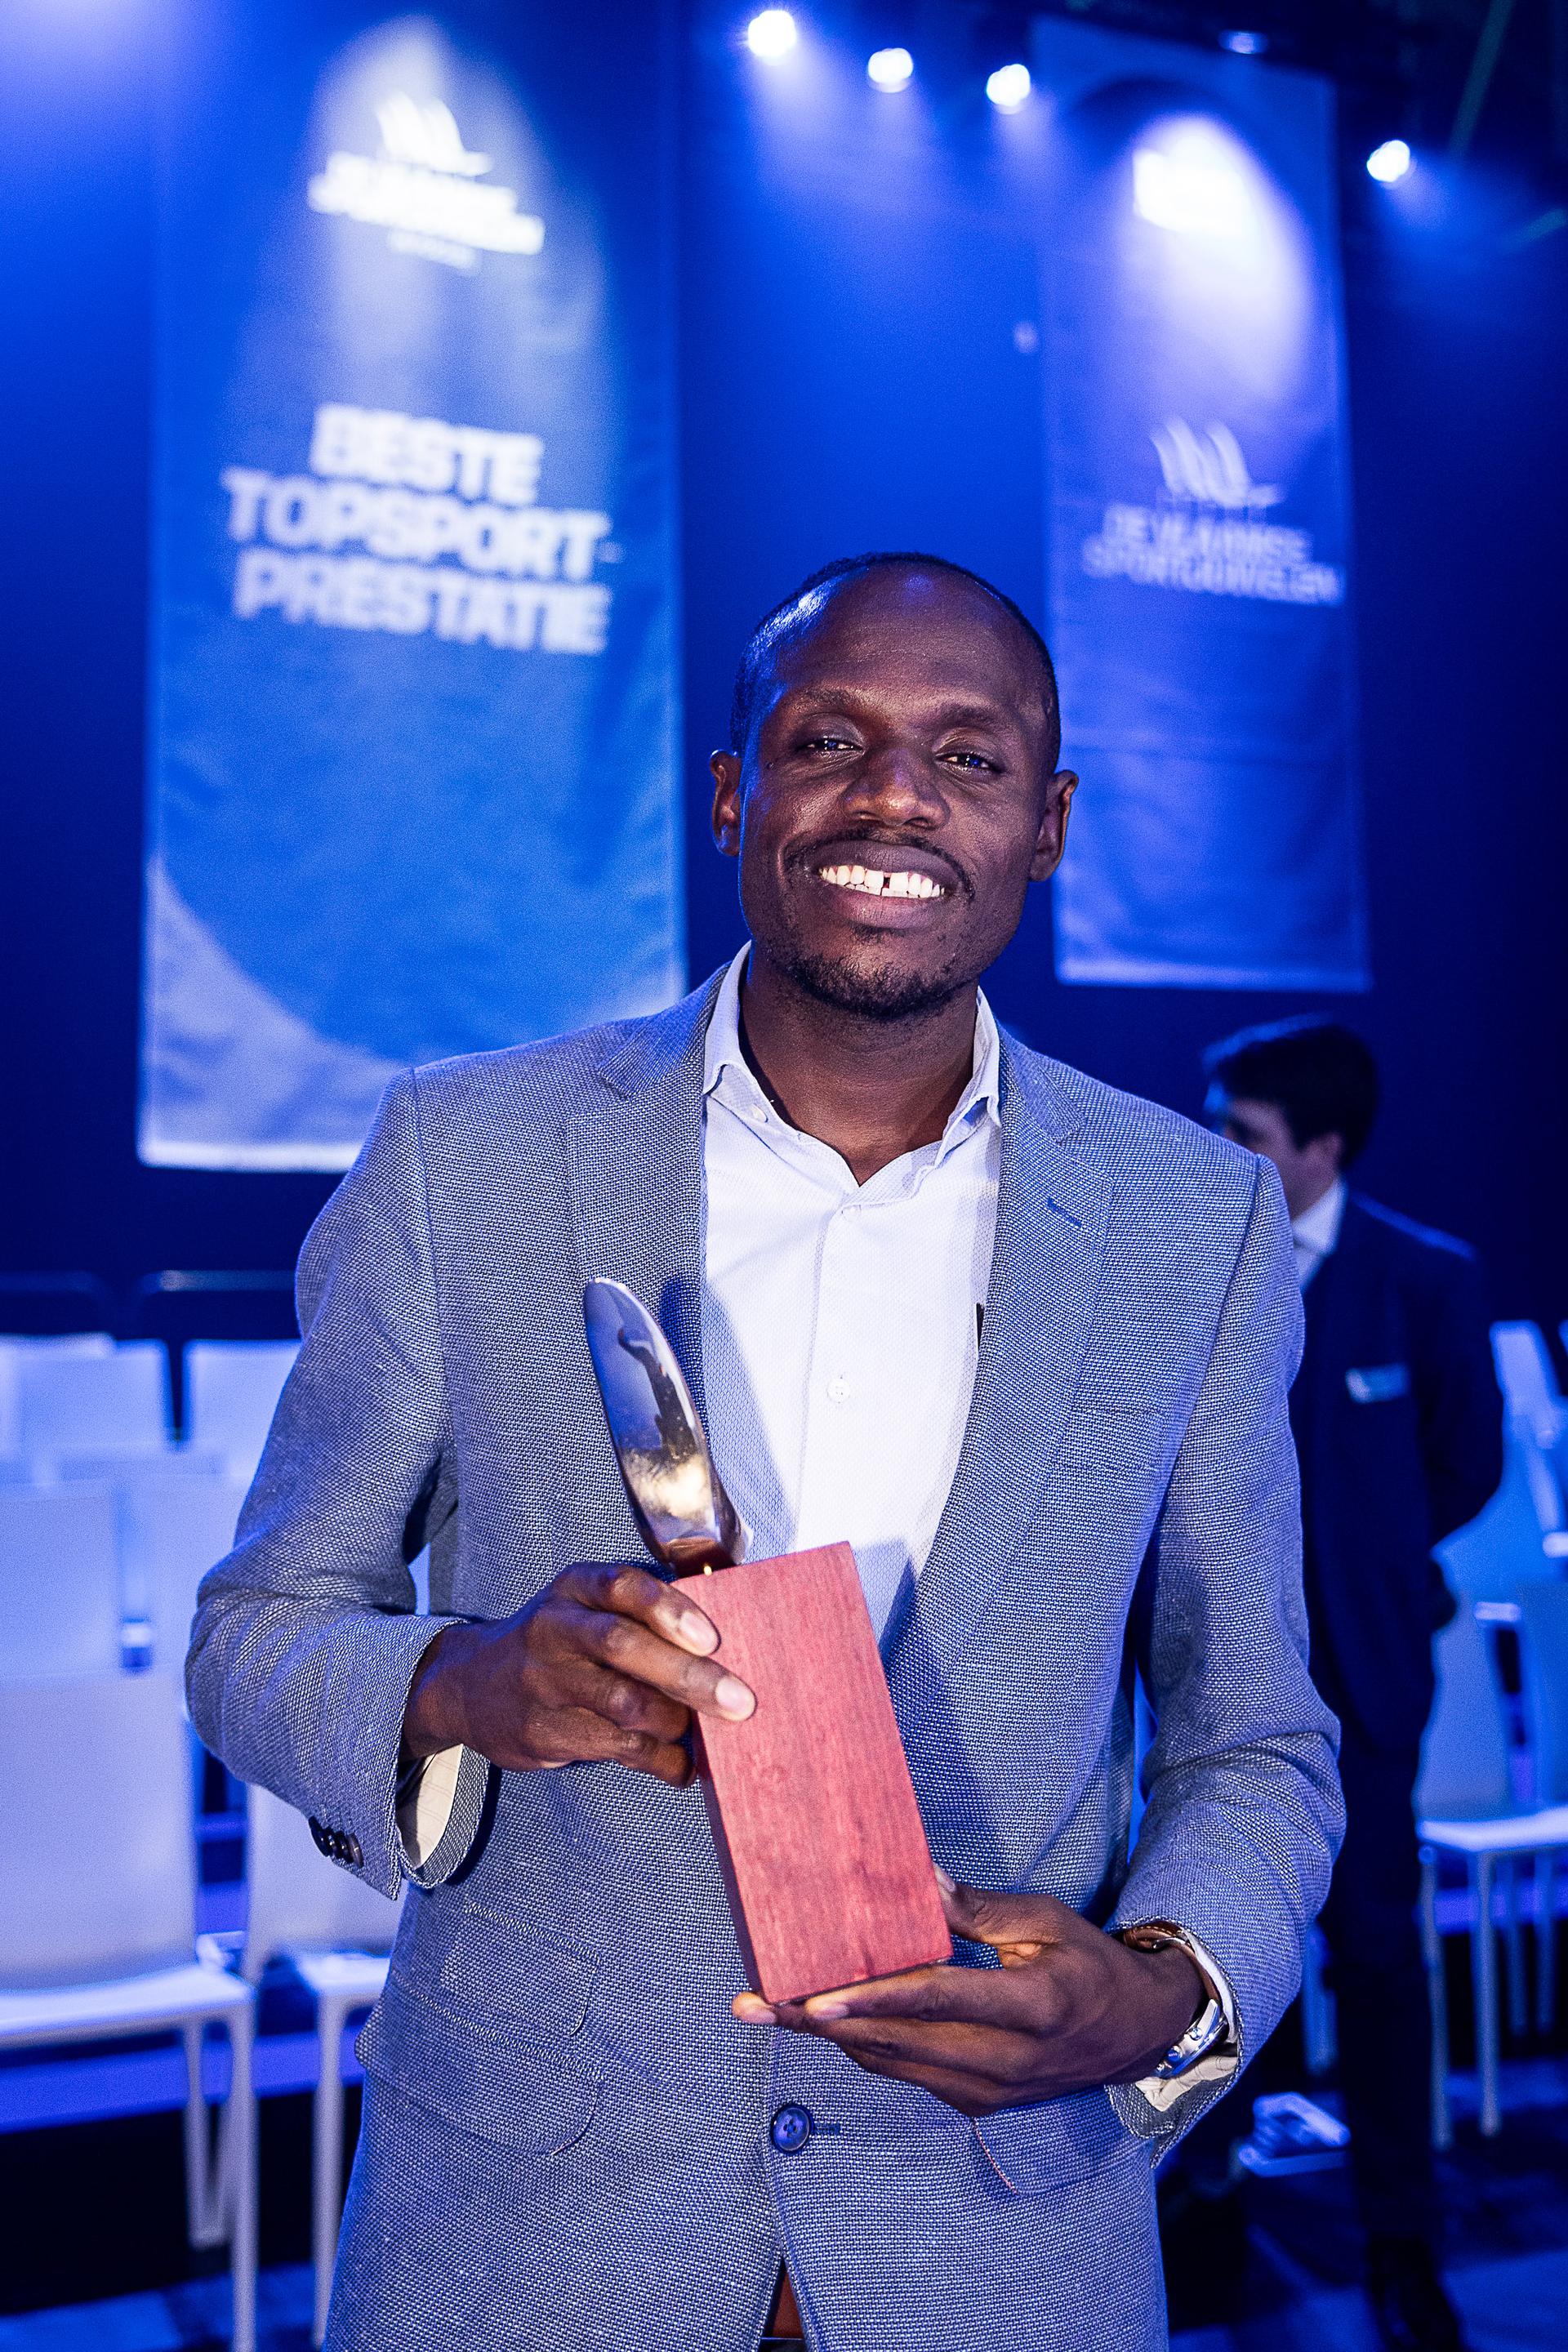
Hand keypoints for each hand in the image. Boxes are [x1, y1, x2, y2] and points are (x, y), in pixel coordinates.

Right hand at [401, 1564, 754, 1786]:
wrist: (473, 1685)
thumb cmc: (560, 1642)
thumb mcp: (586, 1605)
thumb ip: (643, 1615)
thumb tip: (728, 1644)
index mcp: (575, 1587)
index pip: (623, 1587)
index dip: (670, 1610)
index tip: (711, 1638)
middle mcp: (555, 1628)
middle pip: (623, 1646)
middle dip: (687, 1676)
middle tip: (739, 1702)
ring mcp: (544, 1681)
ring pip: (620, 1703)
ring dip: (675, 1722)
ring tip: (708, 1733)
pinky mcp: (542, 1730)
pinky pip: (612, 1746)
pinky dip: (658, 1759)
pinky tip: (683, 1767)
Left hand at [732, 1876, 1205, 2114]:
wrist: (1136, 2034)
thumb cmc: (1089, 1963)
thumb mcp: (1046, 1920)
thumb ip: (979, 1909)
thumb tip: (918, 1878)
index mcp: (1030, 2009)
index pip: (936, 2001)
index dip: (871, 1999)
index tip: (812, 1997)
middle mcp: (1003, 2062)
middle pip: (893, 2043)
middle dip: (815, 2025)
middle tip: (753, 2005)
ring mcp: (988, 2091)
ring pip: (890, 2063)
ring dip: (828, 2038)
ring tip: (767, 2010)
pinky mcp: (976, 2102)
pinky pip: (906, 2072)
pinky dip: (863, 2044)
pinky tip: (825, 2019)